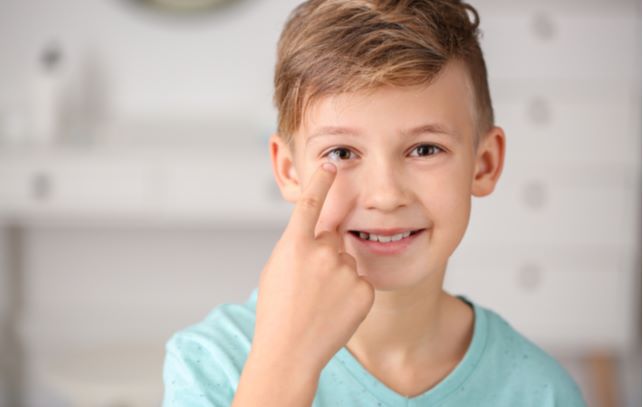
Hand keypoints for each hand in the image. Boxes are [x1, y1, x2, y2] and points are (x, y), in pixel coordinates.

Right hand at [252, 162, 374, 373]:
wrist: (290, 351)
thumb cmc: (277, 311)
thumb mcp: (276, 269)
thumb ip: (297, 245)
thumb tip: (316, 235)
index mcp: (295, 244)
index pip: (312, 201)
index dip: (321, 179)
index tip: (331, 163)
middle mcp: (323, 252)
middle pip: (332, 237)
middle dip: (324, 252)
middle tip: (311, 282)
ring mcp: (345, 271)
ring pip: (346, 260)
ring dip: (337, 274)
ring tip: (320, 301)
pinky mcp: (364, 289)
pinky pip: (359, 281)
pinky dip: (350, 292)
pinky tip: (335, 310)